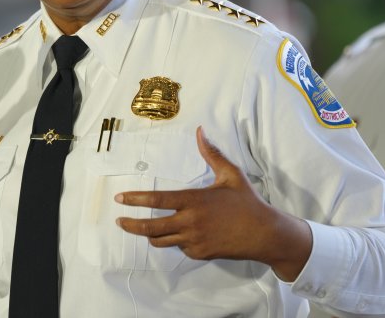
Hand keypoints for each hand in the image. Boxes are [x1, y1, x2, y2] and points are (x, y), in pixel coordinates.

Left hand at [114, 127, 311, 280]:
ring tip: (141, 228)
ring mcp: (194, 240)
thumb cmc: (247, 202)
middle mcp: (190, 222)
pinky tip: (178, 234)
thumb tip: (200, 132)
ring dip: (149, 235)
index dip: (135, 200)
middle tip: (119, 221)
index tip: (120, 198)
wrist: (265, 234)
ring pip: (160, 241)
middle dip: (130, 224)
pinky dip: (174, 241)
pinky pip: (179, 248)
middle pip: (150, 227)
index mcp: (194, 200)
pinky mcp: (200, 253)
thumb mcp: (230, 174)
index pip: (157, 200)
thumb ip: (211, 154)